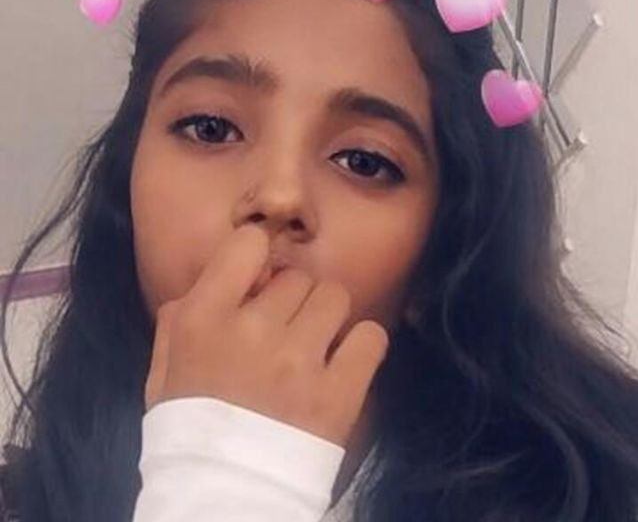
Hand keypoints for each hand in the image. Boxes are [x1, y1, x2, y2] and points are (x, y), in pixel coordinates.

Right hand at [144, 225, 389, 447]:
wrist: (224, 496)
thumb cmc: (190, 427)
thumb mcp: (164, 370)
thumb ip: (179, 317)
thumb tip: (214, 278)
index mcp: (205, 320)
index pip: (249, 243)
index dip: (257, 254)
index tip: (259, 277)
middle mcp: (255, 330)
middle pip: (297, 276)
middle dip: (291, 298)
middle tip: (284, 328)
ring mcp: (300, 361)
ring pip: (335, 297)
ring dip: (326, 316)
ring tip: (314, 345)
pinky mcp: (339, 392)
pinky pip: (371, 336)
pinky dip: (361, 345)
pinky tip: (344, 361)